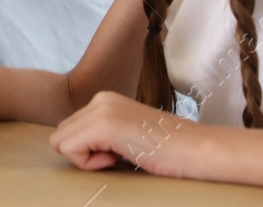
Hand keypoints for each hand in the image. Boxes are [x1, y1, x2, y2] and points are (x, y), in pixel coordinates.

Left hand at [49, 91, 189, 174]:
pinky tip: (119, 158)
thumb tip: (74, 148)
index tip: (118, 153)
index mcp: (105, 100)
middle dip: (83, 153)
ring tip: (121, 157)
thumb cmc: (170, 151)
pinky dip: (89, 163)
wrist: (200, 150)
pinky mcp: (104, 124)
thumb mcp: (129, 137)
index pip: (70, 131)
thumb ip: (103, 137)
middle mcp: (100, 98)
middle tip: (119, 157)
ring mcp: (101, 109)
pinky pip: (69, 149)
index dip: (88, 151)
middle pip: (62, 134)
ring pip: (61, 141)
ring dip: (87, 158)